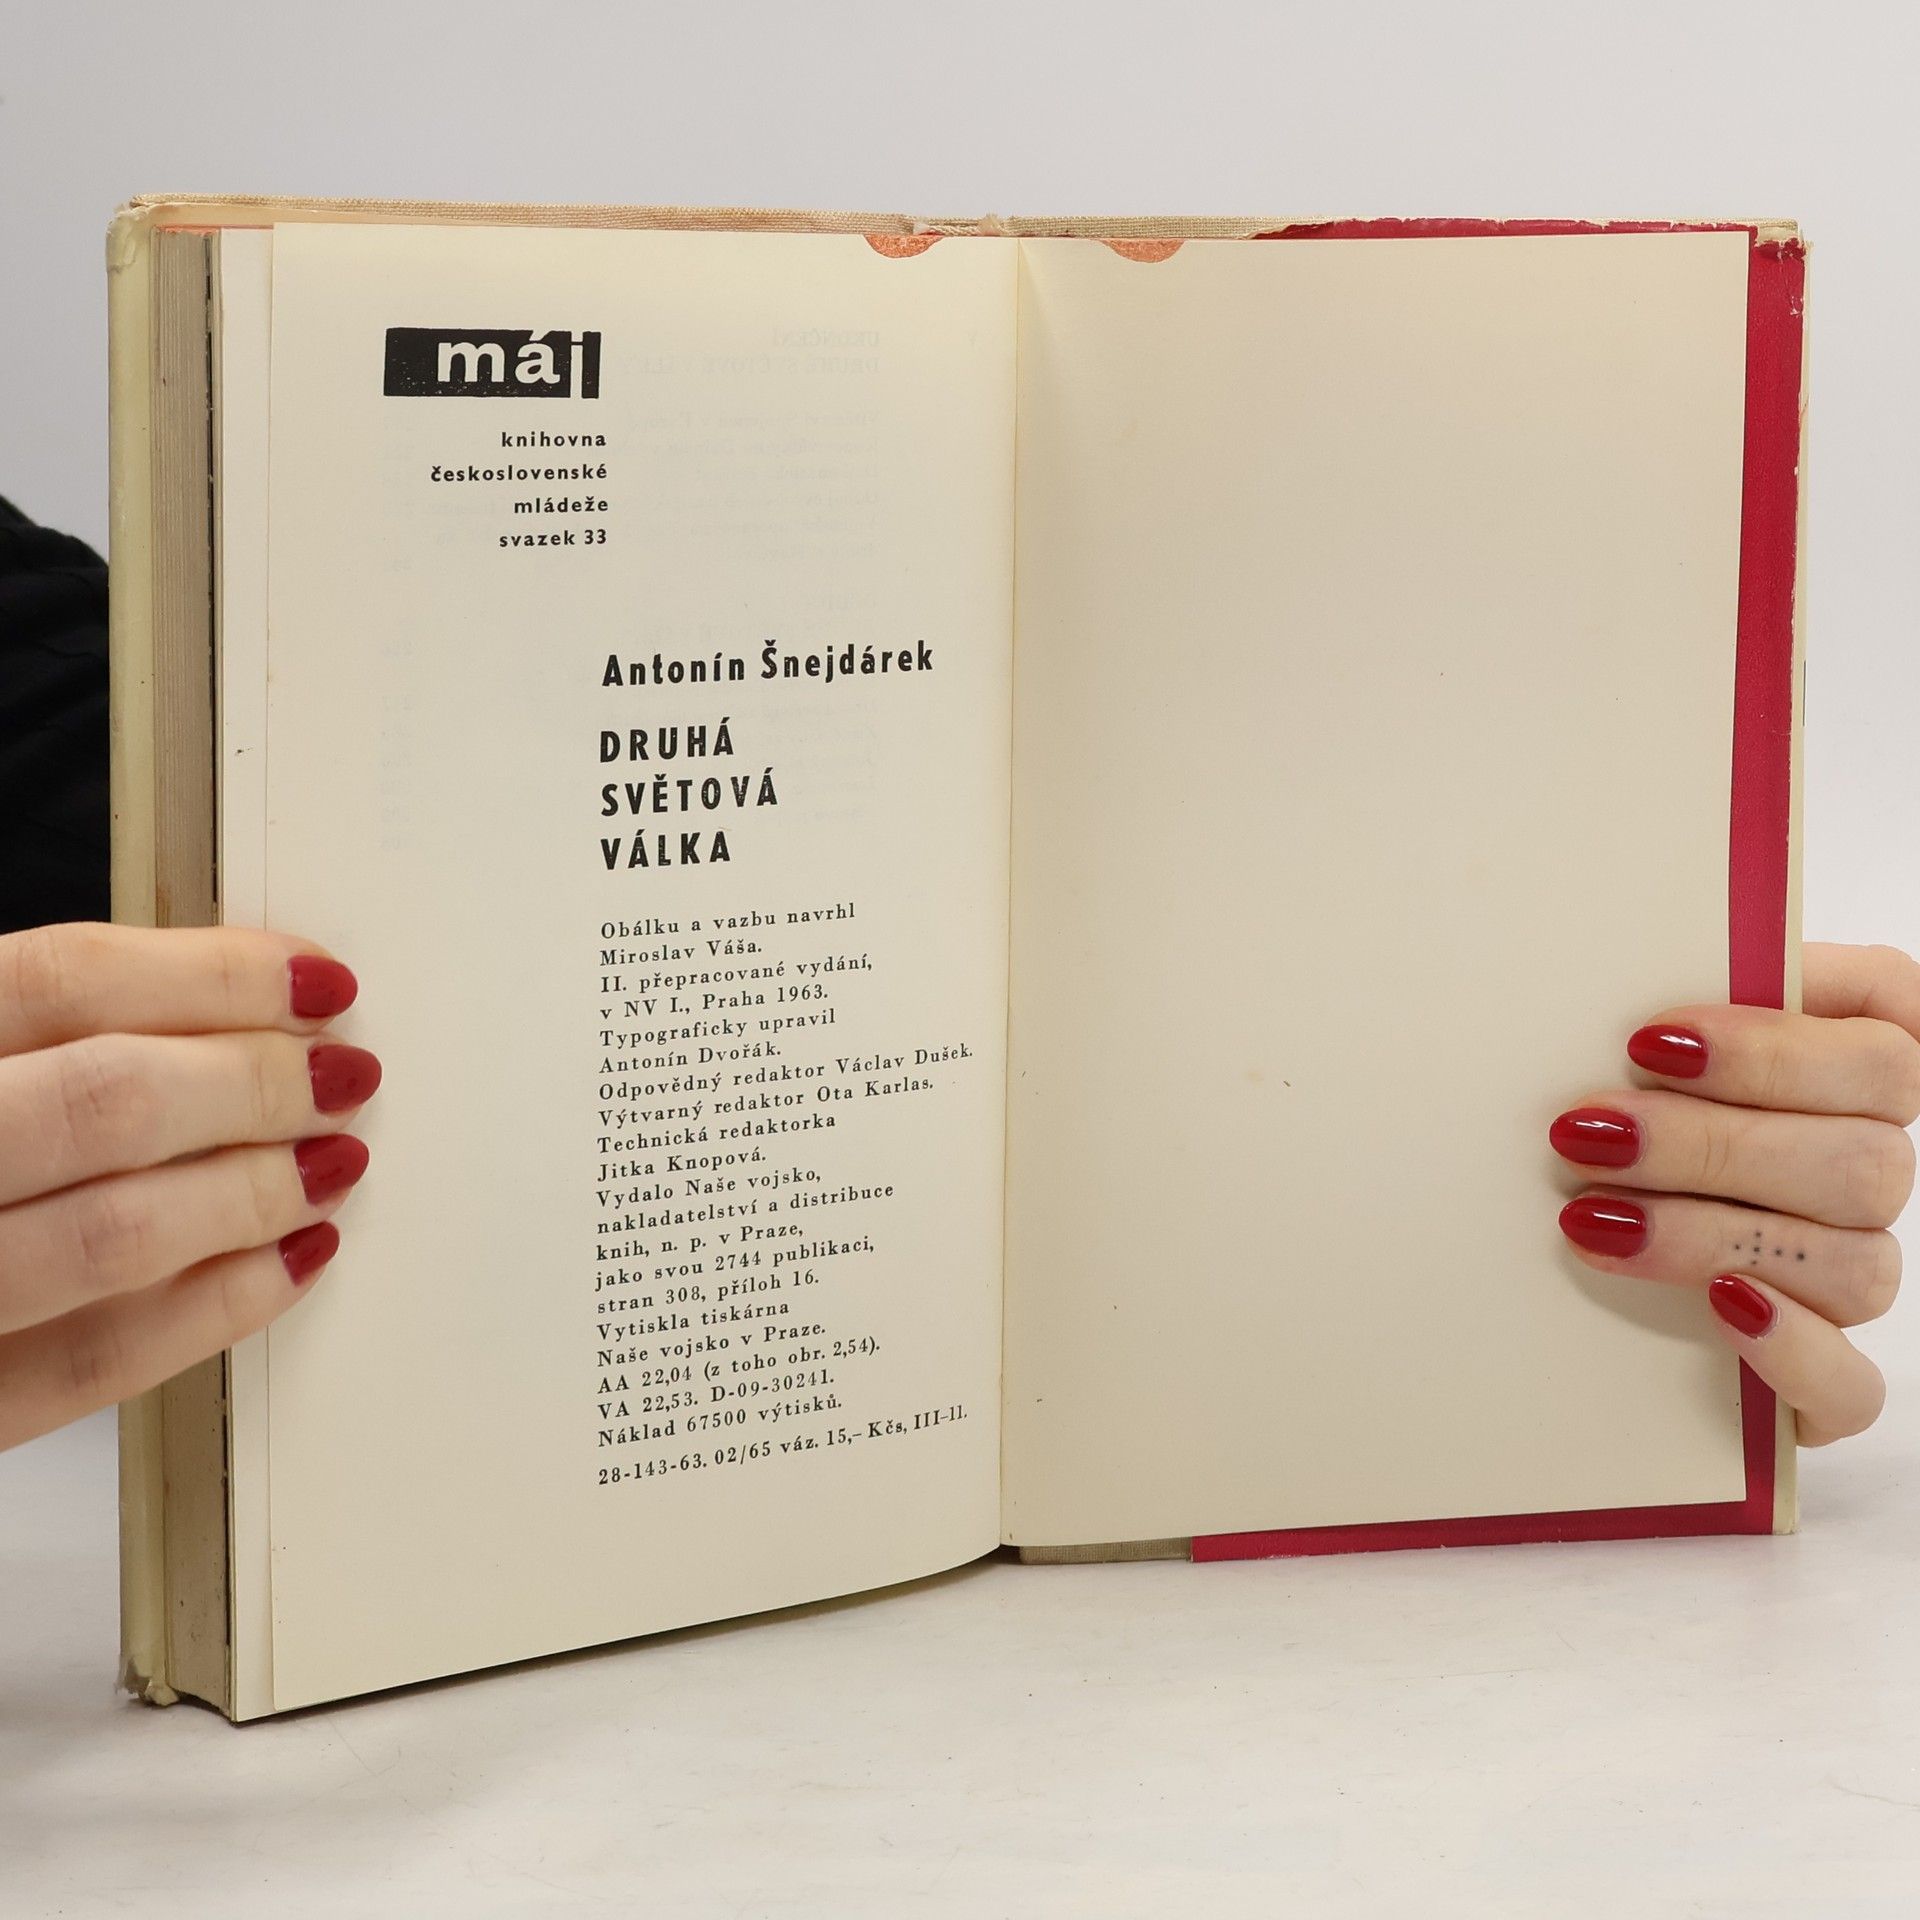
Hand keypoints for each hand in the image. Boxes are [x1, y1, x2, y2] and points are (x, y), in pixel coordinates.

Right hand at [0, 922, 378, 1450]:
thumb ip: (26, 1033)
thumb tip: (210, 999)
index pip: (62, 981)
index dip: (212, 975)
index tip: (314, 980)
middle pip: (106, 1101)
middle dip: (254, 1084)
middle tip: (341, 1074)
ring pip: (112, 1234)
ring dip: (252, 1191)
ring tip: (330, 1160)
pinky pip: (92, 1364)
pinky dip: (213, 1309)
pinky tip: (288, 1262)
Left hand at [1553, 942, 1919, 1445]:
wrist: (1578, 1212)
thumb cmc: (1612, 1101)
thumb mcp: (1634, 1041)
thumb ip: (1661, 999)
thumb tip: (1609, 991)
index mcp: (1853, 1061)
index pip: (1891, 1026)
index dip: (1774, 1042)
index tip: (1647, 1040)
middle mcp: (1873, 1163)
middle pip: (1861, 1154)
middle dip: (1708, 1144)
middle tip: (1587, 1134)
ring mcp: (1855, 1271)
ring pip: (1851, 1259)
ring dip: (1709, 1233)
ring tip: (1590, 1215)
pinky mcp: (1824, 1375)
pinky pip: (1852, 1384)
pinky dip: (1789, 1348)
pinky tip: (1718, 1306)